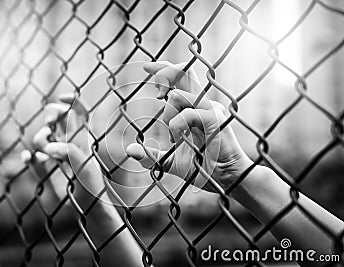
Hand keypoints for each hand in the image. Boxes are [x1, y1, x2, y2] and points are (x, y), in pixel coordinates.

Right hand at [22, 94, 104, 208]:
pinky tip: (28, 159)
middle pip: (57, 118)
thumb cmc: (93, 188)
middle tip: (49, 125)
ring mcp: (57, 156)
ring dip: (39, 139)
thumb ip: (70, 154)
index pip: (79, 112)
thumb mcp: (85, 167)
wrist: (89, 209)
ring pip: (43, 137)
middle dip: (50, 116)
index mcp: (83, 138)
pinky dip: (29, 157)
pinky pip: (33, 159)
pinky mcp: (47, 171)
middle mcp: (69, 143)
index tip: (61, 97)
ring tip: (44, 152)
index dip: (71, 101)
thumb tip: (50, 148)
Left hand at [126, 61, 252, 191]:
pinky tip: (178, 139)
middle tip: (155, 93)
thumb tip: (130, 150)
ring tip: (173, 136)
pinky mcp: (214, 120)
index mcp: (193, 109)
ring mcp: (210, 110)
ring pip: (179, 94)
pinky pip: (188, 113)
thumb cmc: (202, 169)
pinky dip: (176, 125)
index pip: (181, 79)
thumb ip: (151, 155)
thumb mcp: (170, 162)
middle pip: (184, 72)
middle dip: (164, 73)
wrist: (224, 180)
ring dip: (167, 114)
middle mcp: (202, 105)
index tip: (146, 67)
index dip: (164, 69)